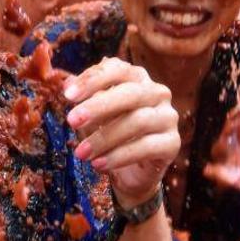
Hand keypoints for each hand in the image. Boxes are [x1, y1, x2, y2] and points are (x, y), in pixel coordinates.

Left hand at [63, 56, 179, 206]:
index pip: (117, 69)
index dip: (92, 79)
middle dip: (98, 107)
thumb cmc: (109, 132)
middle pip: (130, 94)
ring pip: (137, 121)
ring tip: (81, 152)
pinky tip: (98, 164)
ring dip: (104, 138)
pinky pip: (147, 147)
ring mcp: (168, 117)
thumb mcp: (92, 113)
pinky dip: (119, 156)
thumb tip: (67, 84)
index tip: (67, 95)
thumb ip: (82, 97)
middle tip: (71, 121)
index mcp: (137, 78)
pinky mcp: (173, 143)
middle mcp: (157, 92)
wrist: (130, 171)